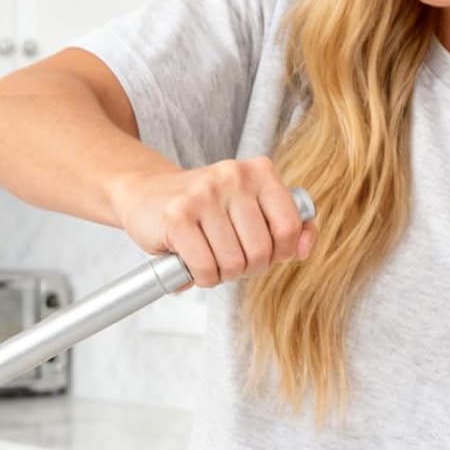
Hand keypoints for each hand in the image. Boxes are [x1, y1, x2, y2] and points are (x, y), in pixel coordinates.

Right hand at [109, 158, 314, 287]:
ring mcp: (204, 195)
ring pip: (234, 263)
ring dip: (222, 274)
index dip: (278, 253)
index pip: (289, 227)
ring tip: (209, 259)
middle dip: (247, 268)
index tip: (260, 252)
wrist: (145, 194)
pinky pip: (206, 268)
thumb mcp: (249, 207)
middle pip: (262, 251)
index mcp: (259, 171)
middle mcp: (234, 177)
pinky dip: (202, 278)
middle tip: (229, 259)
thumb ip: (287, 226)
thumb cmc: (204, 209)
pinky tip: (193, 265)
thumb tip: (304, 248)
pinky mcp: (178, 217)